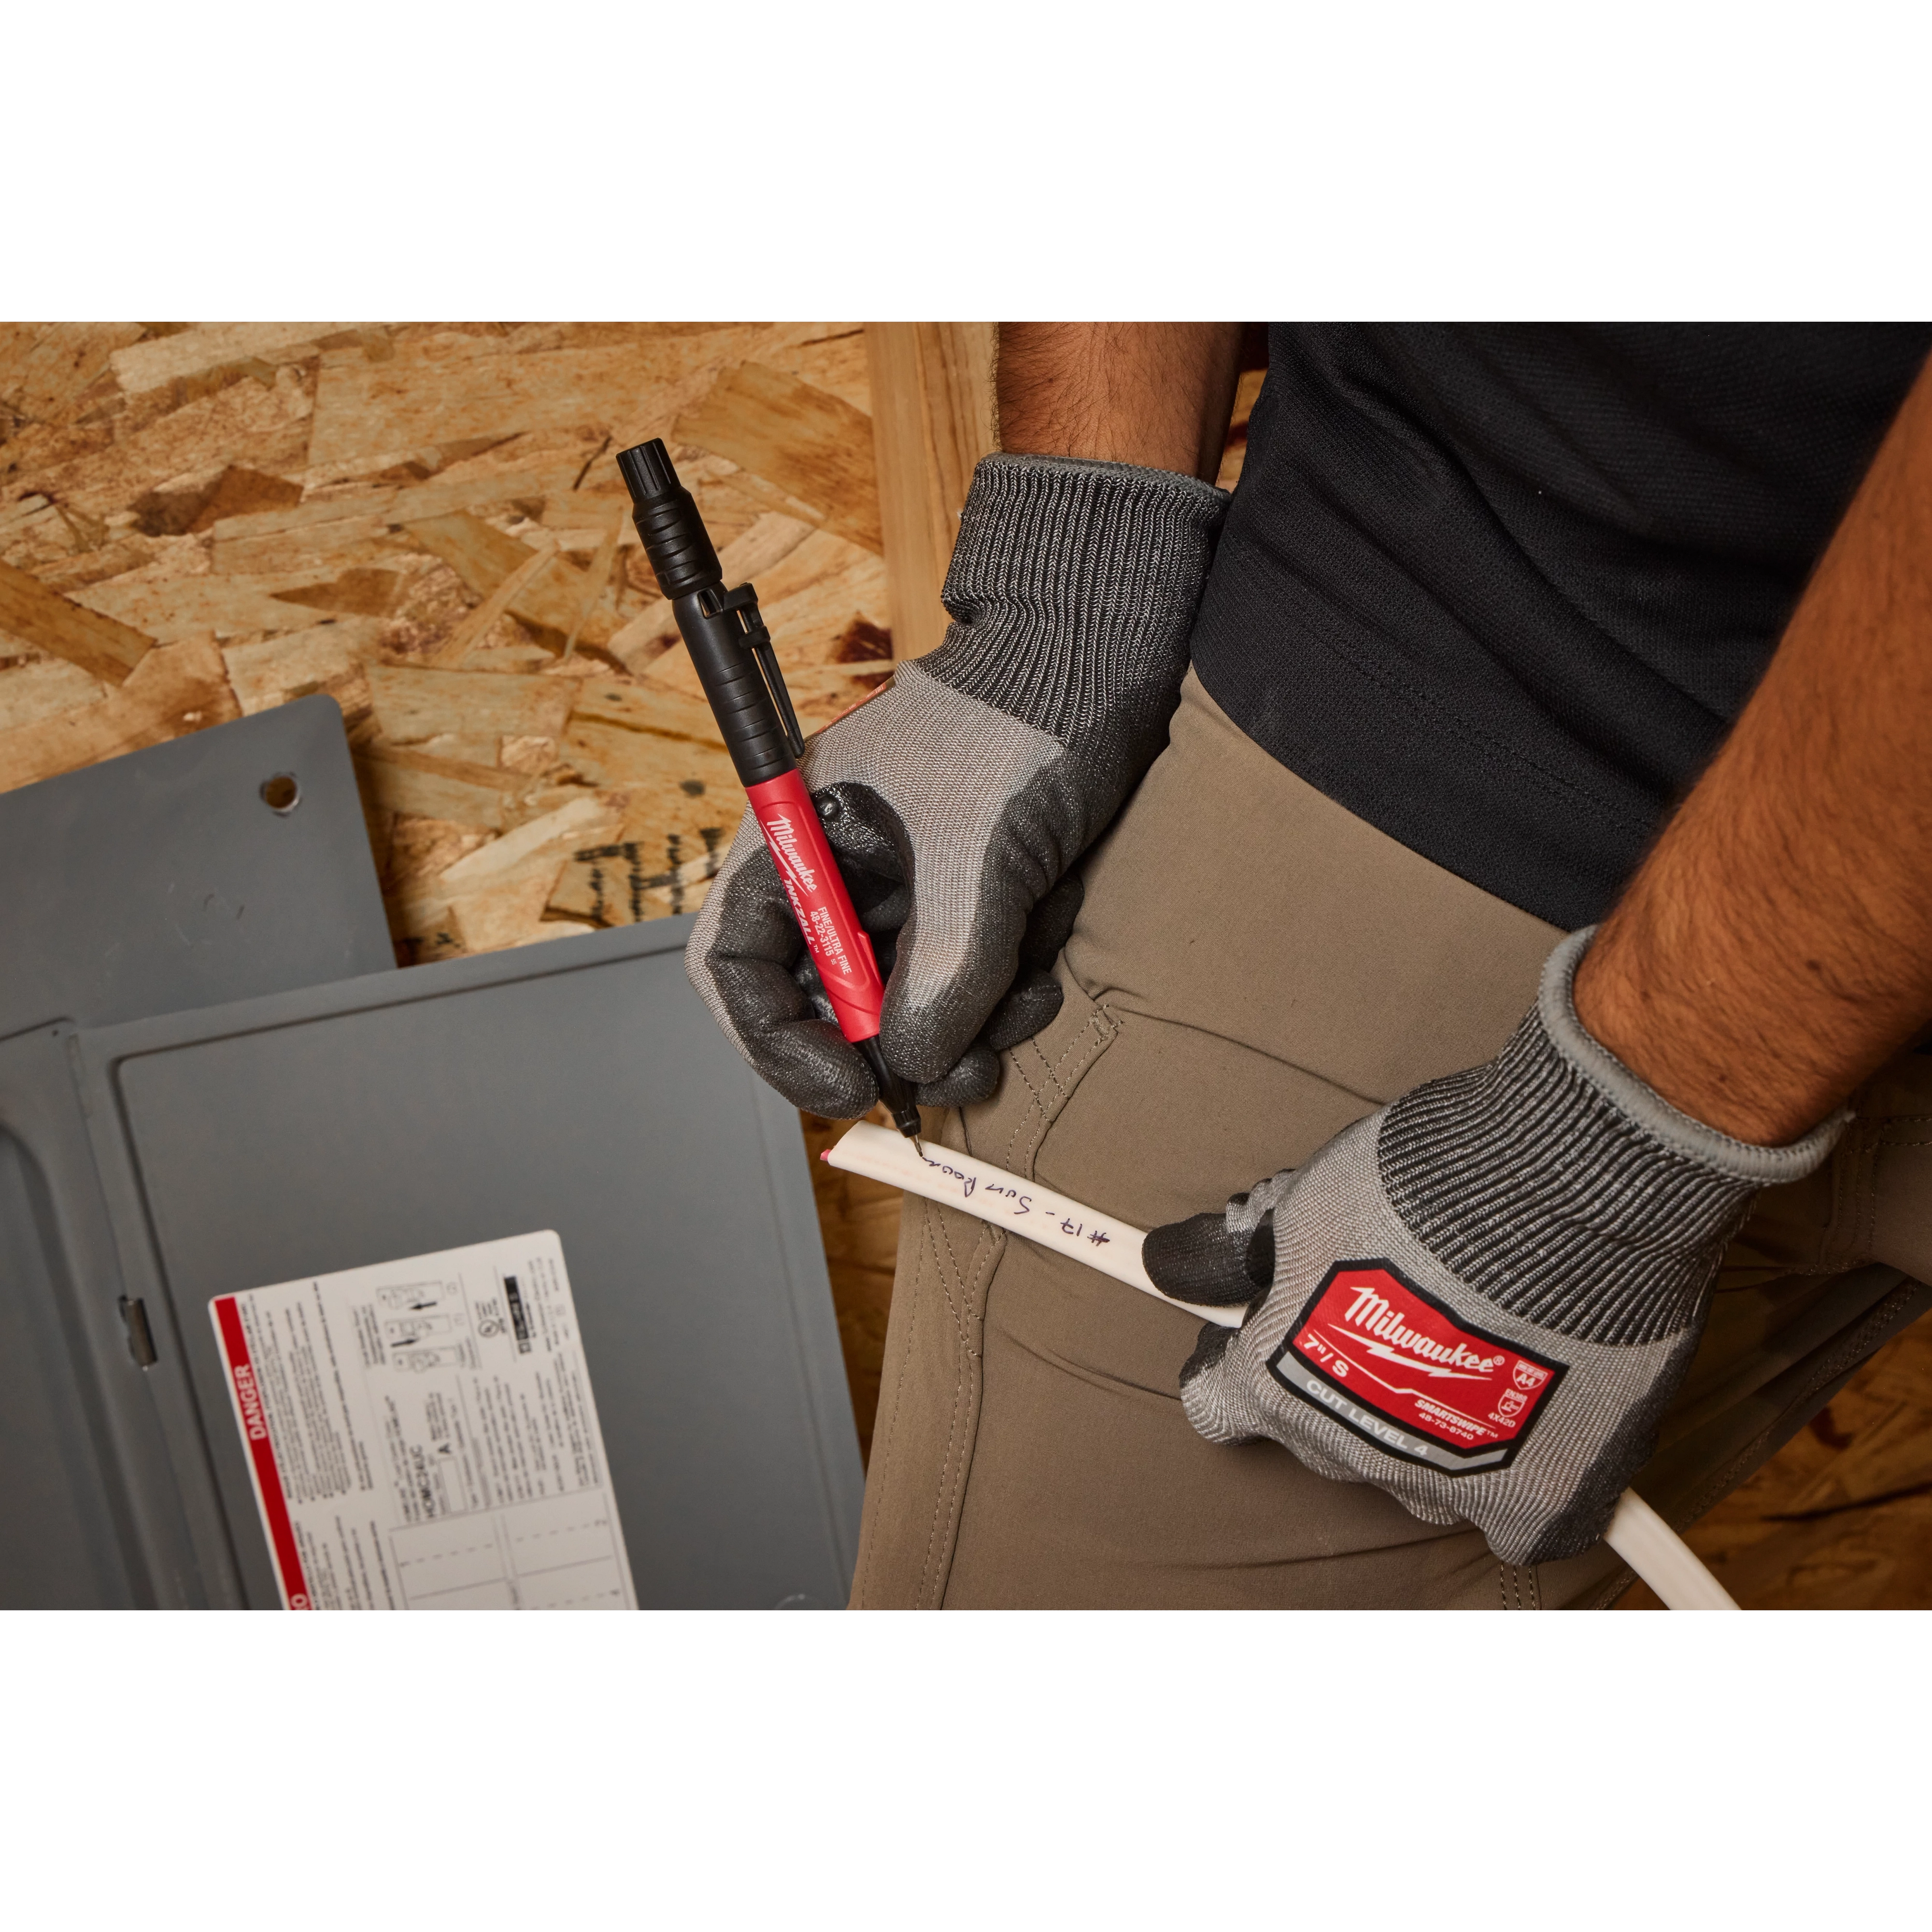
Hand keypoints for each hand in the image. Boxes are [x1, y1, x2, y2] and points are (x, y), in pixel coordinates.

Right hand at [686, 453, 1225, 1117]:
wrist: (1104, 658)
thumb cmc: (1024, 719)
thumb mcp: (980, 853)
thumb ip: (943, 968)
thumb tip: (911, 1065)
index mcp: (799, 838)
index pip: (738, 962)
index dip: (776, 1039)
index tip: (847, 1084)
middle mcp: (839, 871)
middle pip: (825, 1002)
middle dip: (899, 1047)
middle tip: (966, 1073)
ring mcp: (902, 889)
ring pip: (907, 1007)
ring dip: (972, 1023)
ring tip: (1031, 993)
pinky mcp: (965, 902)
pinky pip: (967, 984)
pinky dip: (1006, 991)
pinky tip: (1047, 957)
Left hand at [1142, 930, 1844, 1563]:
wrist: (1557, 1192)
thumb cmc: (1422, 1188)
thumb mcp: (1300, 1203)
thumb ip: (1231, 1251)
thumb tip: (1169, 1263)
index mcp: (1278, 1387)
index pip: (1217, 1405)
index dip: (1234, 1361)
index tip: (1259, 1326)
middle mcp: (1350, 1452)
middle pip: (1318, 1433)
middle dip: (1333, 1378)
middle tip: (1382, 1310)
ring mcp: (1444, 1485)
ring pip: (1412, 1469)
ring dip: (1422, 1421)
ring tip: (1464, 1340)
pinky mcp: (1535, 1501)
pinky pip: (1510, 1519)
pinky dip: (1513, 1477)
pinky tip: (1524, 1419)